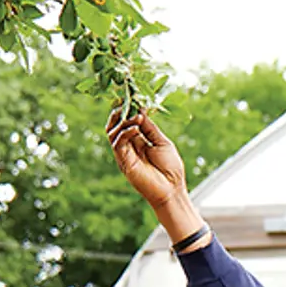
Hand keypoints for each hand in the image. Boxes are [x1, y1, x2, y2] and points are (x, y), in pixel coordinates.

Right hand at [105, 109, 208, 249]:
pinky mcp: (124, 162)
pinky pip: (118, 143)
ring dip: (123, 121)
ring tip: (136, 116)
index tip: (132, 96)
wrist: (172, 190)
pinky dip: (125, 132)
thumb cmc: (170, 169)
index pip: (127, 121)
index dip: (128, 109)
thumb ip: (149, 127)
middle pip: (116, 124)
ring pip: (113, 132)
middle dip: (121, 112)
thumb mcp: (161, 142)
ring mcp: (125, 154)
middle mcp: (129, 146)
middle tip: (128, 101)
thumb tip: (140, 109)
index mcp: (138, 140)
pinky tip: (135, 127)